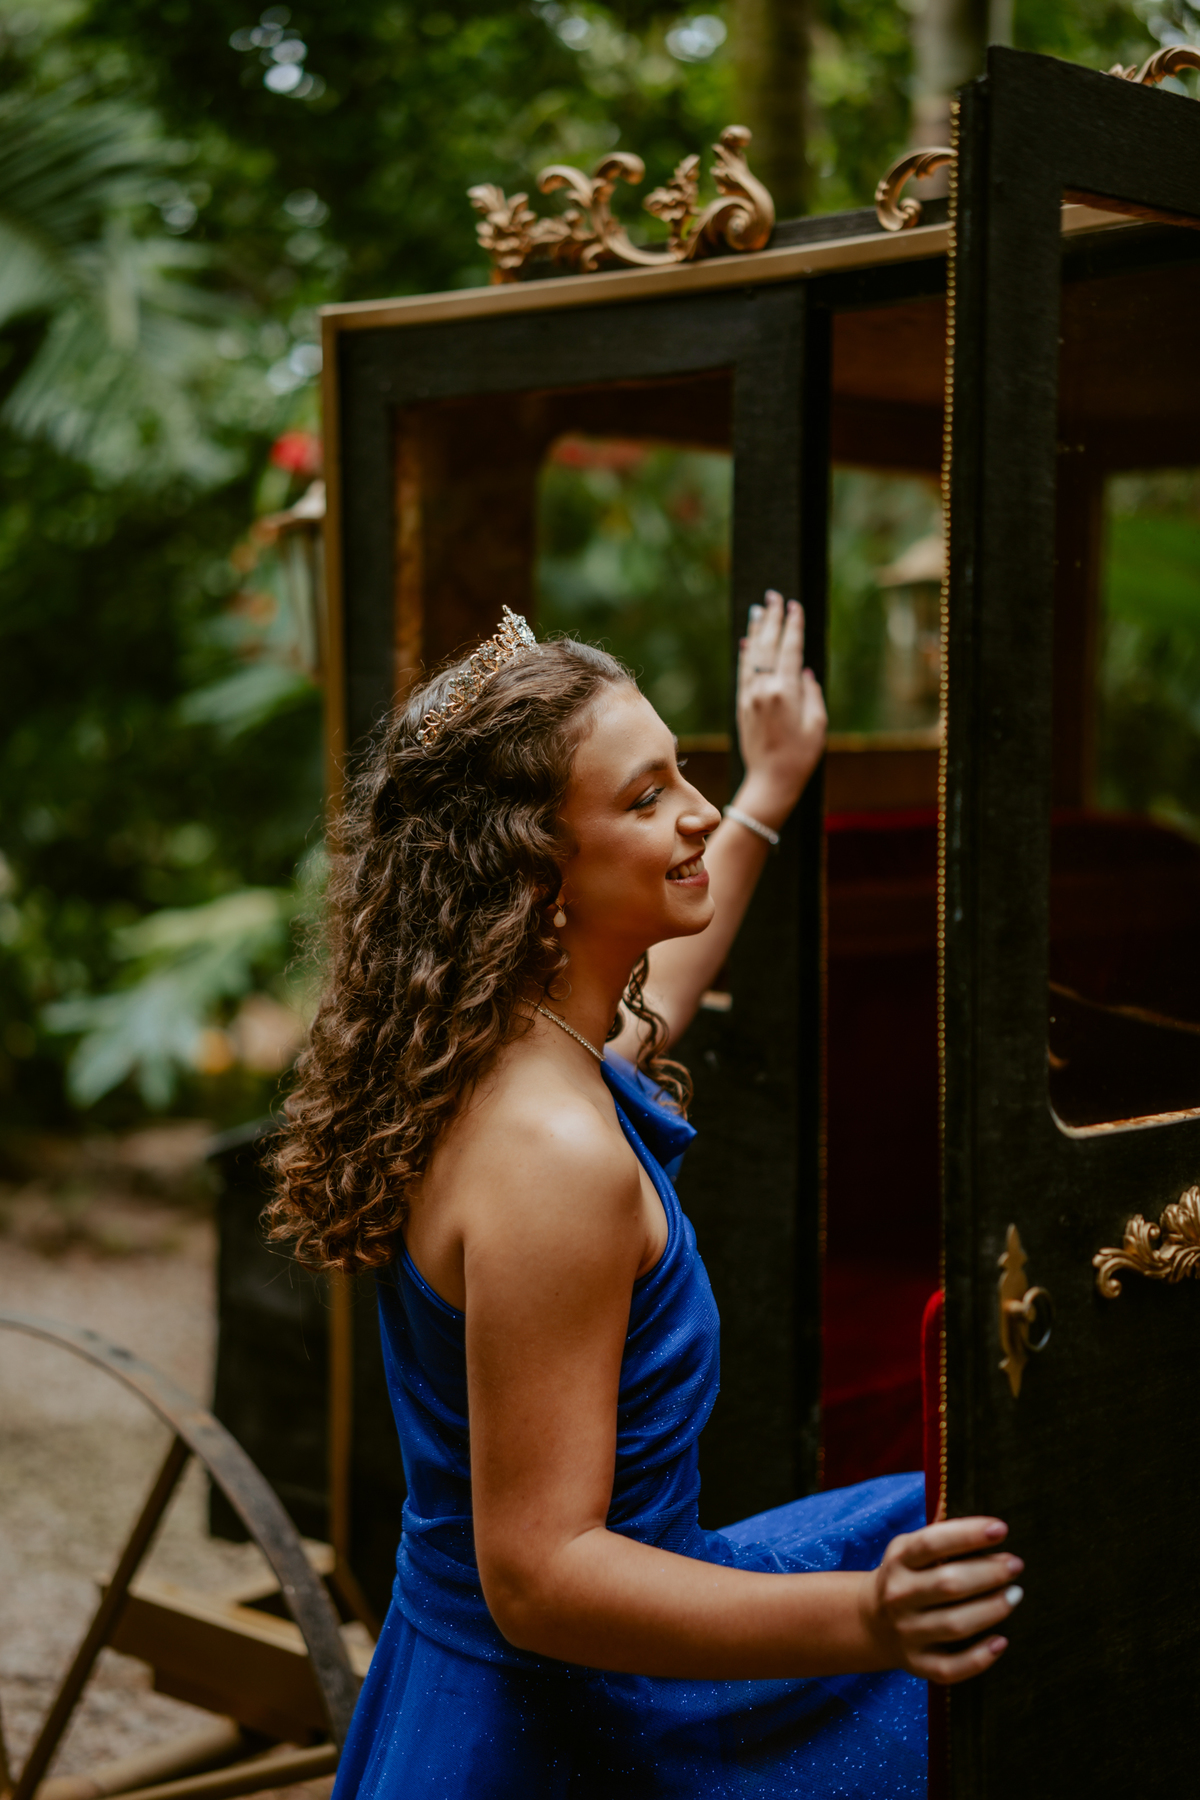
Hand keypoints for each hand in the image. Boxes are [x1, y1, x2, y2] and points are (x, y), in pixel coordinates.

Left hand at [736, 591, 826, 830]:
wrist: (771, 780)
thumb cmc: (801, 755)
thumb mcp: (817, 724)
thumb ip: (811, 693)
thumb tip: (802, 670)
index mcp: (785, 692)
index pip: (789, 649)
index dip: (792, 626)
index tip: (794, 606)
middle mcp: (764, 690)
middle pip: (767, 646)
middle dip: (771, 619)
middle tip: (773, 596)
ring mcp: (750, 697)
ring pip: (752, 656)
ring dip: (756, 631)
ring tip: (759, 610)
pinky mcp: (742, 706)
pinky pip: (743, 672)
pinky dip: (746, 655)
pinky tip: (747, 642)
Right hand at [863, 1516, 1023, 1685]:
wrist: (871, 1621)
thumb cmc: (906, 1575)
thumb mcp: (910, 1548)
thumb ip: (940, 1532)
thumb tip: (975, 1508)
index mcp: (898, 1560)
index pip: (932, 1543)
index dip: (968, 1534)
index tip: (1001, 1529)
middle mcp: (899, 1596)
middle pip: (949, 1584)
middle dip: (989, 1573)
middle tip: (1016, 1565)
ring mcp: (908, 1633)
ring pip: (955, 1625)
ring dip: (992, 1609)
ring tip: (1015, 1594)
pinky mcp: (918, 1665)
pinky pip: (952, 1668)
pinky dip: (980, 1657)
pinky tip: (1001, 1641)